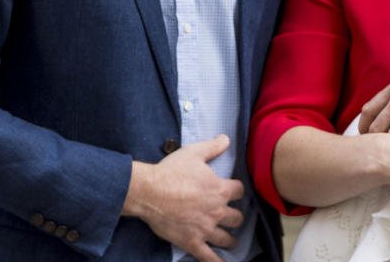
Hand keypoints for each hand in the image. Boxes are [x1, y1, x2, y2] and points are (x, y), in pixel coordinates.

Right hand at [123, 135, 243, 261]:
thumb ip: (213, 146)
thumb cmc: (171, 171)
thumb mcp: (194, 153)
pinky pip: (209, 257)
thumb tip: (226, 138)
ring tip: (231, 239)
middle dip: (235, 216)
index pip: (239, 191)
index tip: (232, 190)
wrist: (149, 192)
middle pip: (237, 217)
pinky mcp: (192, 242)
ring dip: (231, 238)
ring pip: (227, 238)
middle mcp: (217, 211)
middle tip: (232, 216)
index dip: (236, 190)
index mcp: (220, 190)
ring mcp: (205, 229)